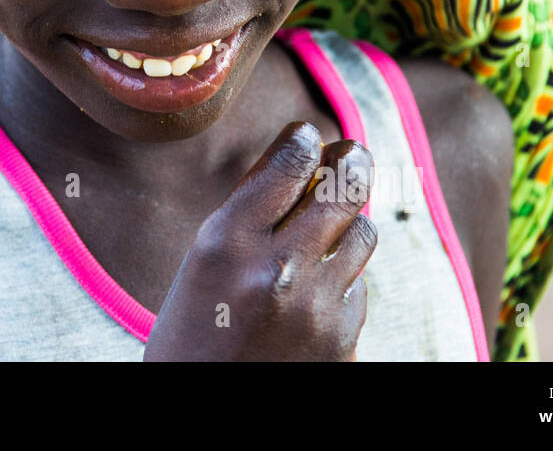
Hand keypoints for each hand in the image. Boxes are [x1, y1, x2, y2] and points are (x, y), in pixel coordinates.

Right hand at [144, 122, 375, 360]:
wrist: (202, 416)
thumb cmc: (191, 335)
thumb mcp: (202, 261)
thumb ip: (247, 213)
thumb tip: (297, 158)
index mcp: (228, 241)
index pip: (291, 161)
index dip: (305, 140)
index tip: (308, 136)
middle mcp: (276, 268)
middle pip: (344, 187)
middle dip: (352, 161)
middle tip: (352, 153)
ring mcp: (315, 307)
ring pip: (361, 234)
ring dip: (349, 221)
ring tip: (331, 223)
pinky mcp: (341, 340)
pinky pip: (358, 286)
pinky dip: (343, 278)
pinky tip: (317, 287)